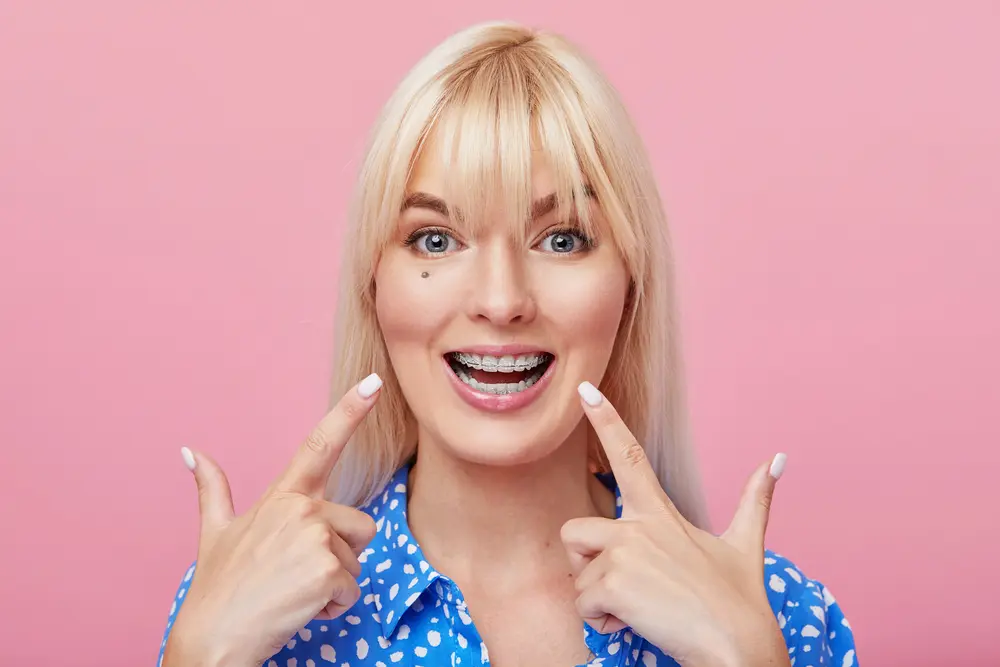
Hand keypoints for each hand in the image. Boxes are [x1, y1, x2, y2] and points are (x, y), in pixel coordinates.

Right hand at [162, 374, 383, 666]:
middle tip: (296, 575)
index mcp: (283, 496)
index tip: (374, 381)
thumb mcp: (216, 532)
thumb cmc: (218, 588)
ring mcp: (316, 537)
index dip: (350, 410)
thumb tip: (190, 452)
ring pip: (358, 560)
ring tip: (294, 592)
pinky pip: (354, 590)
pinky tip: (300, 609)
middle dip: (340, 556)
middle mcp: (303, 508)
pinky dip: (334, 607)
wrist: (212, 639)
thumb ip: (213, 489)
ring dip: (335, 584)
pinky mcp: (328, 569)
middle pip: (360, 526)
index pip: (321, 444)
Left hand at [561, 382, 790, 666]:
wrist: (738, 649)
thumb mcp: (745, 545)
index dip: (605, 419)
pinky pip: (582, 602)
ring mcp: (624, 552)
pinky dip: (600, 621)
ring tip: (637, 609)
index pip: (629, 456)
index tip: (584, 390)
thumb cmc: (738, 603)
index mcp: (661, 514)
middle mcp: (638, 527)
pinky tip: (634, 624)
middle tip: (623, 587)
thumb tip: (778, 459)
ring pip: (577, 572)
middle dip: (585, 562)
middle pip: (575, 530)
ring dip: (596, 597)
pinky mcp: (613, 582)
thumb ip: (755, 500)